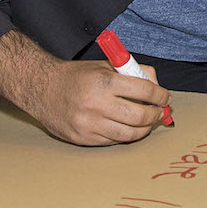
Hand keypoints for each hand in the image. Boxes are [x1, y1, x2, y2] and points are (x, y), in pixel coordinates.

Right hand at [0, 31, 170, 145]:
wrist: (41, 88)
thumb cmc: (77, 76)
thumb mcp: (104, 66)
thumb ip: (132, 72)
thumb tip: (157, 85)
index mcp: (103, 81)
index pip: (144, 90)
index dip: (160, 95)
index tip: (165, 97)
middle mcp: (96, 104)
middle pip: (139, 116)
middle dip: (155, 115)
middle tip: (159, 112)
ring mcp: (88, 124)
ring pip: (128, 134)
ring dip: (143, 129)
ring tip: (147, 122)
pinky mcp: (82, 139)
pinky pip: (112, 142)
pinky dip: (124, 136)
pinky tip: (127, 128)